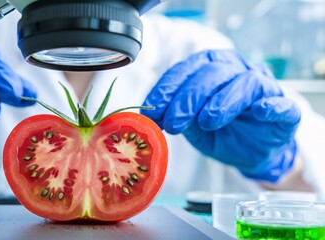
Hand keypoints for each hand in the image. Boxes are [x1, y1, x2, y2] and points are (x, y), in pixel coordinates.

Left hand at [141, 50, 299, 182]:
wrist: (251, 153)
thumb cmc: (220, 132)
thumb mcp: (192, 125)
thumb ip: (178, 115)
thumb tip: (153, 115)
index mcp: (211, 69)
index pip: (187, 69)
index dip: (168, 87)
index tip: (153, 109)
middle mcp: (237, 70)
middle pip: (213, 73)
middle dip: (188, 98)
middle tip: (173, 123)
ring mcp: (264, 87)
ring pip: (245, 82)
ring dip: (222, 102)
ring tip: (206, 123)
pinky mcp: (286, 109)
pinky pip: (282, 102)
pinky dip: (270, 105)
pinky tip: (259, 112)